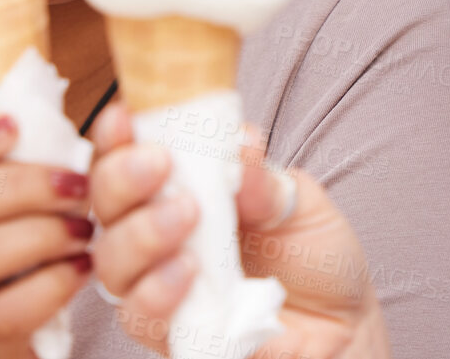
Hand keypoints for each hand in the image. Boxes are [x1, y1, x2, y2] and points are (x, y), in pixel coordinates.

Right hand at [0, 110, 94, 357]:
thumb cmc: (16, 276)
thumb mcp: (5, 221)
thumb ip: (25, 173)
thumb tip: (99, 117)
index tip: (14, 125)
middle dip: (15, 186)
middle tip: (77, 186)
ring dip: (34, 235)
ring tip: (84, 230)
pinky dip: (47, 286)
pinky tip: (80, 271)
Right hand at [87, 101, 390, 358]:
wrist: (344, 325)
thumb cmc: (313, 257)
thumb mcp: (299, 202)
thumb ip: (262, 178)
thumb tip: (237, 142)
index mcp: (183, 186)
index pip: (128, 155)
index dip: (116, 136)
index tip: (125, 115)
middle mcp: (159, 233)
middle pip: (106, 205)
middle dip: (121, 178)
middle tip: (158, 164)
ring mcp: (161, 284)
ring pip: (112, 261)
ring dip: (140, 232)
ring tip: (187, 216)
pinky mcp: (172, 333)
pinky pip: (140, 316)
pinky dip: (157, 291)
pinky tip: (188, 272)